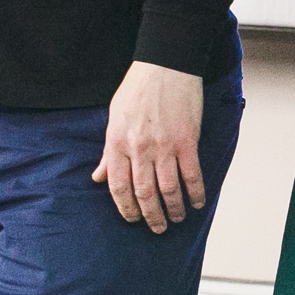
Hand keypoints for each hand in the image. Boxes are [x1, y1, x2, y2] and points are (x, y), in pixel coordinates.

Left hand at [92, 61, 205, 233]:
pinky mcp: (187, 141)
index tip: (133, 219)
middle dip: (150, 216)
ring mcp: (164, 146)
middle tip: (157, 228)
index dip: (126, 208)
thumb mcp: (114, 118)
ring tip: (176, 219)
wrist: (165, 66)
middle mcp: (139, 148)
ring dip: (173, 209)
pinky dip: (195, 193)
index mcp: (117, 142)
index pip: (118, 186)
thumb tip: (97, 177)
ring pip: (168, 189)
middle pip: (144, 193)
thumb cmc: (136, 89)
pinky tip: (197, 203)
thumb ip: (108, 151)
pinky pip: (192, 175)